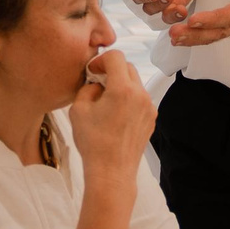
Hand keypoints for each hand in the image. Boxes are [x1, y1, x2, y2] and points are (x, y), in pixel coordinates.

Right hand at [66, 51, 155, 174]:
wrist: (111, 172)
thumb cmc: (94, 144)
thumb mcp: (78, 110)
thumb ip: (87, 88)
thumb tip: (96, 84)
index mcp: (123, 90)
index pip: (116, 57)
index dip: (101, 60)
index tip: (93, 70)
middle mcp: (140, 95)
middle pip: (127, 67)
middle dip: (111, 70)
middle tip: (97, 82)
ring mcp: (148, 107)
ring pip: (135, 83)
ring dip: (121, 85)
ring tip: (106, 101)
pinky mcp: (151, 119)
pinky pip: (140, 99)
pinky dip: (129, 99)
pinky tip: (115, 114)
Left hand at [169, 0, 229, 46]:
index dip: (212, 19)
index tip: (193, 20)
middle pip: (218, 31)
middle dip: (196, 34)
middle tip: (175, 33)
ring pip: (212, 36)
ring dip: (192, 39)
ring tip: (173, 39)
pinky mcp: (229, 27)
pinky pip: (211, 35)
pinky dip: (195, 38)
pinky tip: (179, 39)